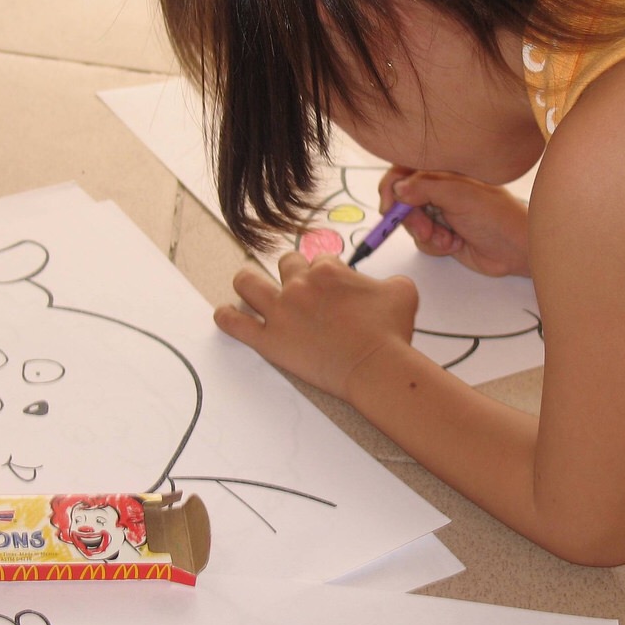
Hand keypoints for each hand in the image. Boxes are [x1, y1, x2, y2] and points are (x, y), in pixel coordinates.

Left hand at [214, 253, 418, 402]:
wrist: (376, 366)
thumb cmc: (389, 331)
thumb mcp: (402, 291)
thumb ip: (391, 280)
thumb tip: (388, 284)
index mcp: (327, 270)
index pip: (319, 259)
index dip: (324, 272)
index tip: (329, 287)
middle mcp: (299, 285)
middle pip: (284, 264)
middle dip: (291, 272)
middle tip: (298, 288)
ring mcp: (281, 312)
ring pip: (247, 283)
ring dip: (247, 282)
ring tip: (247, 286)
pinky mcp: (269, 340)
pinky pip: (236, 324)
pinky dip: (226, 318)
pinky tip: (222, 314)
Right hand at [380, 168, 530, 276]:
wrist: (518, 249)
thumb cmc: (498, 216)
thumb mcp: (460, 196)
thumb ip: (426, 187)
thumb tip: (397, 188)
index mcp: (444, 170)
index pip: (404, 171)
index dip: (391, 188)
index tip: (389, 207)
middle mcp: (439, 189)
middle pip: (403, 200)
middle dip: (411, 219)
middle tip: (427, 230)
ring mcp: (440, 212)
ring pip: (411, 223)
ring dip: (426, 234)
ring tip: (449, 239)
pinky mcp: (442, 234)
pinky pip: (422, 240)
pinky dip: (434, 245)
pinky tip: (455, 244)